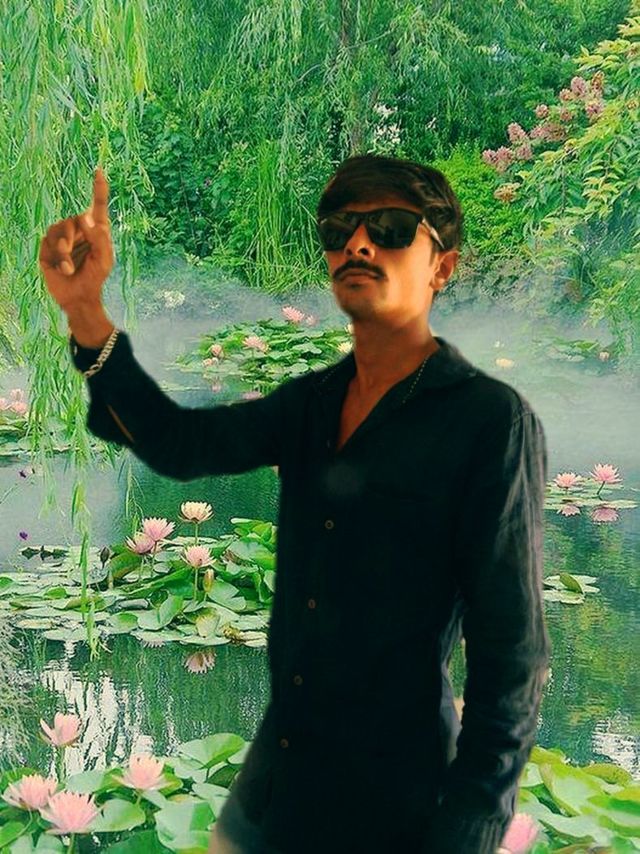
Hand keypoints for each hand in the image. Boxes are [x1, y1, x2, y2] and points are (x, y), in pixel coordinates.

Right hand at [39, 167, 113, 312]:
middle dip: (73, 238)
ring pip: (58, 229)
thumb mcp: (104, 259)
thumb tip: (86, 217)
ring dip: (64, 251)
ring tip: (69, 268)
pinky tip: (64, 270)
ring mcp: (61, 237)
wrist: (78, 297)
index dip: (98, 188)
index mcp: (96, 230)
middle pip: (73, 220)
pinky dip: (57, 258)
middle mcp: (78, 230)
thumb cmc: (95, 278)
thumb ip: (100, 238)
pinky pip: (48, 243)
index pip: (97, 205)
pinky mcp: (48, 247)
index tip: (99, 170)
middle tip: (73, 256)